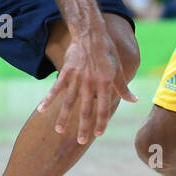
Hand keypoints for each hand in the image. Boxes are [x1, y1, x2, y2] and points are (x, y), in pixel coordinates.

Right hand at [37, 29, 137, 145]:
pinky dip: (48, 99)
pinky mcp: (66, 72)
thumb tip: (134, 100)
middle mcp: (91, 84)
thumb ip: (123, 87)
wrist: (91, 34)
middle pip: (86, 110)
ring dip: (64, 118)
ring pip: (69, 102)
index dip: (101, 123)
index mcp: (105, 84)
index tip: (98, 135)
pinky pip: (56, 88)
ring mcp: (77, 78)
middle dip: (83, 127)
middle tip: (80, 141)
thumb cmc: (107, 52)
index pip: (103, 109)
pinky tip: (41, 110)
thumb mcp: (119, 69)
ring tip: (59, 131)